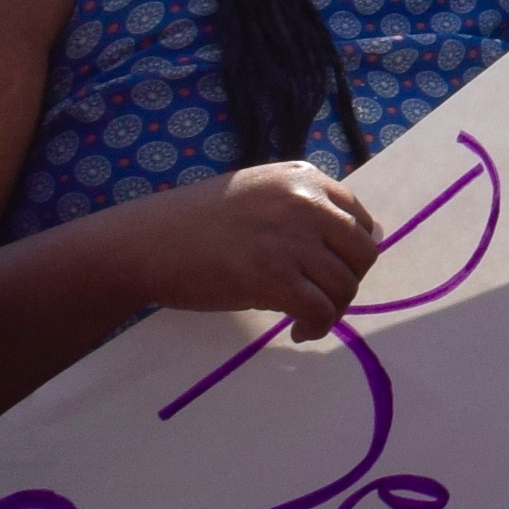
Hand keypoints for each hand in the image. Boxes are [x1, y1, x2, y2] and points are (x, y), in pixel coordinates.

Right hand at [124, 160, 383, 339]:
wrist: (144, 243)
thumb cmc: (195, 222)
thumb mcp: (258, 195)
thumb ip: (300, 209)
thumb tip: (349, 243)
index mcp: (303, 178)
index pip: (359, 218)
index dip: (351, 252)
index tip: (331, 272)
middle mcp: (305, 202)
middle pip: (363, 252)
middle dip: (348, 281)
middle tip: (321, 299)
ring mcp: (290, 238)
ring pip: (346, 284)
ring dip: (333, 310)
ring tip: (307, 319)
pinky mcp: (273, 277)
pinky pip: (321, 310)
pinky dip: (318, 326)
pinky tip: (300, 331)